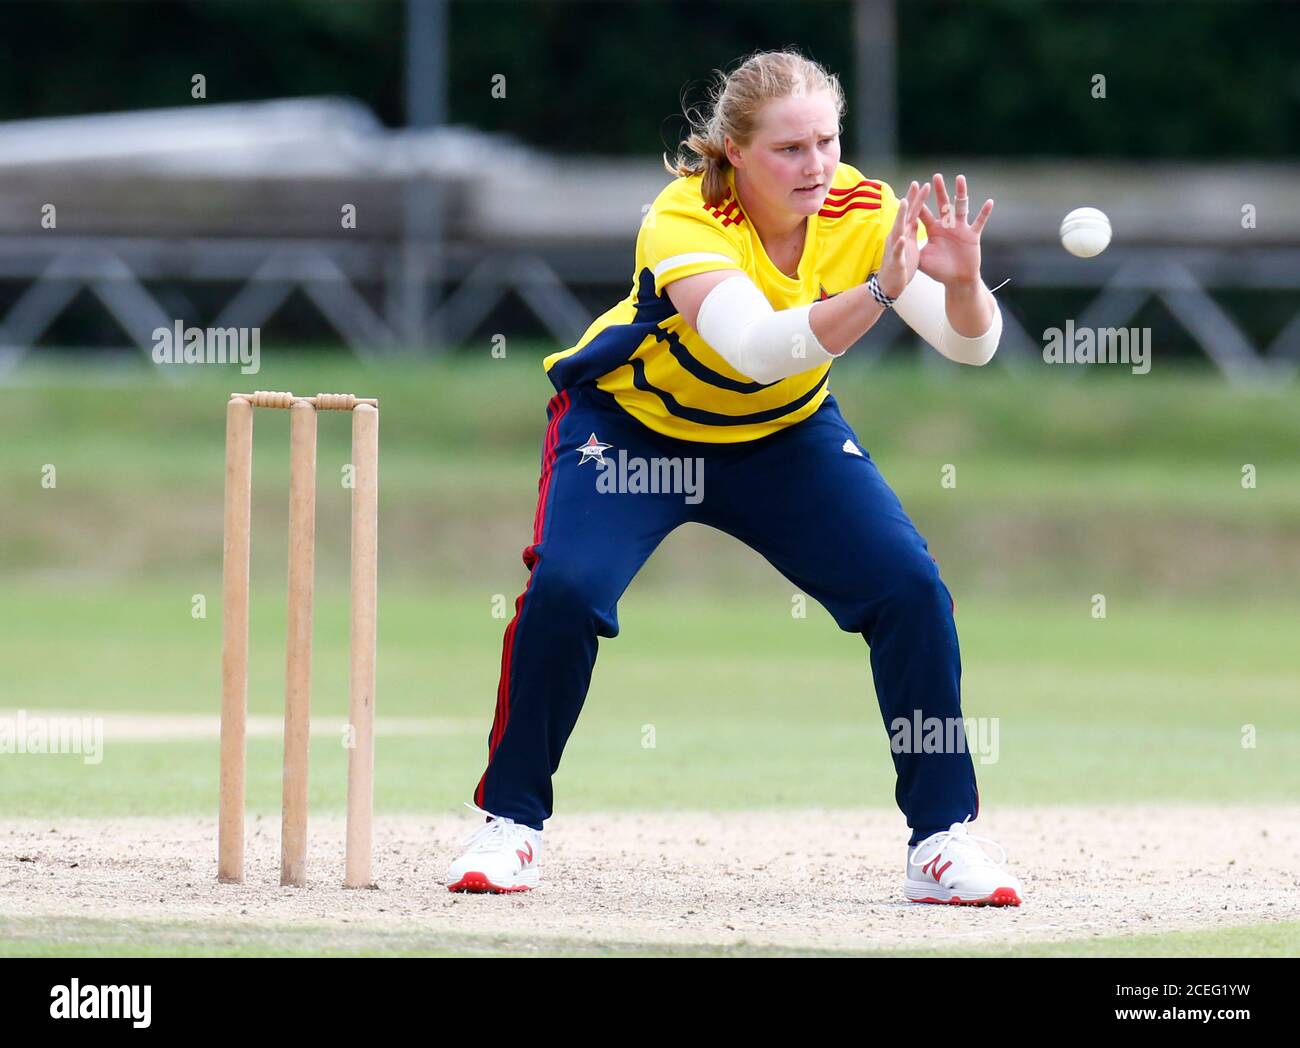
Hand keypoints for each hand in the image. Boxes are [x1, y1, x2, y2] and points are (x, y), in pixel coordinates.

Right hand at [876, 179, 929, 299]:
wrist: (890, 285)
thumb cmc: (900, 264)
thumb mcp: (909, 245)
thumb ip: (911, 231)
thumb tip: (915, 218)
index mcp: (905, 233)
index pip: (912, 212)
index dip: (917, 198)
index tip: (923, 184)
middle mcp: (898, 236)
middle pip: (906, 215)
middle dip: (911, 200)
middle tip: (916, 184)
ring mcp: (895, 247)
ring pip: (898, 229)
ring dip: (901, 216)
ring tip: (904, 203)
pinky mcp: (896, 260)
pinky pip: (897, 252)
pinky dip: (899, 245)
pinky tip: (902, 238)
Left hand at [917, 173, 992, 286]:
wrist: (957, 280)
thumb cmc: (939, 271)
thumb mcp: (922, 260)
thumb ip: (913, 250)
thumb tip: (898, 245)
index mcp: (933, 230)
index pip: (924, 213)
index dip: (919, 203)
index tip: (915, 189)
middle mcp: (946, 226)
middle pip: (942, 204)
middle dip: (939, 191)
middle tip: (936, 176)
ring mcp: (960, 228)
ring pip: (961, 206)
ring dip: (961, 193)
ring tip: (960, 178)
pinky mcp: (972, 235)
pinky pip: (979, 222)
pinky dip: (985, 213)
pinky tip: (989, 202)